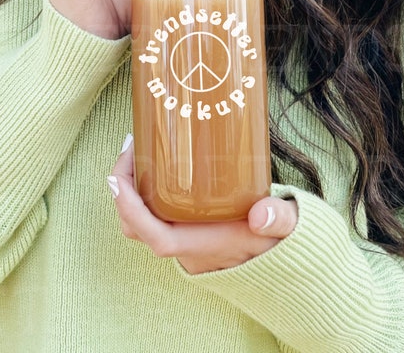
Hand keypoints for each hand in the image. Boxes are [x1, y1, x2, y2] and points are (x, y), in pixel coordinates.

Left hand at [107, 136, 298, 274]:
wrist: (281, 257)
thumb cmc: (278, 241)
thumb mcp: (285, 226)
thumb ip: (279, 219)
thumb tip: (261, 214)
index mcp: (202, 246)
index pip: (154, 236)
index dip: (130, 209)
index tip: (118, 177)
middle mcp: (186, 246)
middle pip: (137, 226)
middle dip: (123, 189)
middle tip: (132, 147)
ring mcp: (183, 239)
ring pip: (142, 219)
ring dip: (133, 187)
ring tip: (142, 149)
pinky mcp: (186, 229)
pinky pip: (154, 212)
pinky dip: (147, 190)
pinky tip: (159, 162)